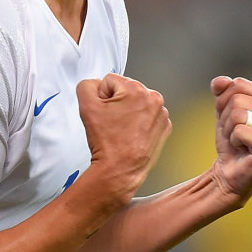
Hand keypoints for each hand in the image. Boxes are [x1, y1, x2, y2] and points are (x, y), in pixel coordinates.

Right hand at [77, 73, 171, 205]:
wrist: (120, 170)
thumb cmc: (107, 143)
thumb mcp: (86, 107)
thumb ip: (86, 86)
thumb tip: (94, 84)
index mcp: (138, 90)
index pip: (109, 81)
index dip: (101, 97)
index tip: (103, 113)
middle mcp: (155, 100)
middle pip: (124, 91)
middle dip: (115, 104)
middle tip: (110, 123)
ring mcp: (162, 115)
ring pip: (135, 104)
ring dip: (126, 113)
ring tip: (120, 130)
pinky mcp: (164, 128)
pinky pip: (146, 117)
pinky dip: (137, 124)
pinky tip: (129, 135)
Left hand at [208, 76, 251, 203]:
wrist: (230, 170)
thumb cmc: (232, 139)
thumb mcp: (223, 110)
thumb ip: (222, 90)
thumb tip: (221, 81)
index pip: (238, 84)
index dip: (224, 100)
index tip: (230, 117)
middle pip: (236, 99)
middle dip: (225, 117)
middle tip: (234, 132)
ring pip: (237, 114)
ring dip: (228, 129)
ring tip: (238, 140)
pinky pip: (239, 131)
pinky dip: (233, 140)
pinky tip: (242, 148)